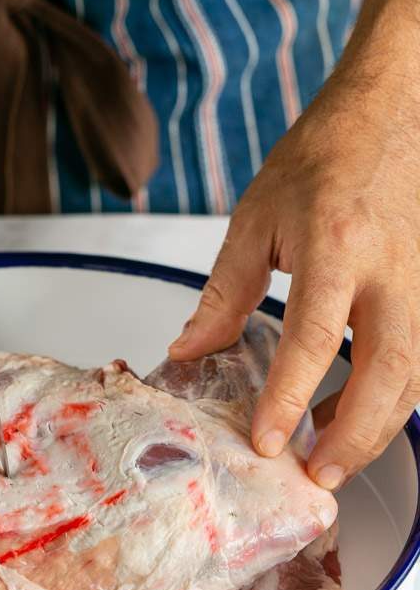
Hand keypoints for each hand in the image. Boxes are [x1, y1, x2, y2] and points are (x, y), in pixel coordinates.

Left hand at [168, 46, 419, 488]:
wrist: (392, 114)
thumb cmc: (323, 158)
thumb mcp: (255, 219)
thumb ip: (224, 293)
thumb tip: (192, 352)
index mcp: (335, 246)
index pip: (314, 338)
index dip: (291, 397)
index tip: (267, 441)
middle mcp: (390, 272)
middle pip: (389, 372)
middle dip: (355, 436)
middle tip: (317, 475)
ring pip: (414, 375)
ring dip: (376, 426)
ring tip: (330, 459)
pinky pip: (419, 359)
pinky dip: (390, 399)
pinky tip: (351, 416)